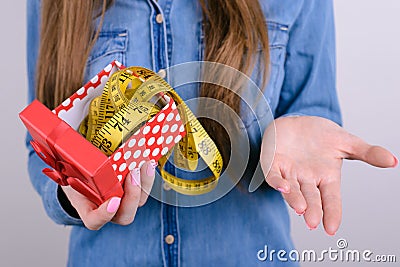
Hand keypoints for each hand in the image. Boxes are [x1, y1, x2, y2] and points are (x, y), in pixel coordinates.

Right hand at [61, 160, 156, 229]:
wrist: (82, 175)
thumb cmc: (75, 176)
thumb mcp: (68, 172)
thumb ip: (71, 167)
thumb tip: (69, 145)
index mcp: (88, 209)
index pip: (94, 221)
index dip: (104, 215)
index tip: (113, 200)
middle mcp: (109, 210)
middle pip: (125, 215)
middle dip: (132, 196)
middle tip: (132, 174)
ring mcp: (123, 202)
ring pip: (139, 201)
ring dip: (144, 184)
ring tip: (144, 164)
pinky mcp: (133, 191)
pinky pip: (144, 189)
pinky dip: (148, 176)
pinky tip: (148, 162)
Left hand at [260, 116, 397, 234]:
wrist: (298, 120)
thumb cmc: (321, 135)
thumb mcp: (346, 142)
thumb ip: (367, 153)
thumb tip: (393, 161)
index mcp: (326, 177)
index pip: (331, 199)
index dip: (332, 213)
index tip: (332, 228)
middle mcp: (307, 179)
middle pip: (310, 198)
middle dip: (312, 210)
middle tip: (312, 221)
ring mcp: (289, 172)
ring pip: (291, 190)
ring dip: (294, 199)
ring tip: (300, 209)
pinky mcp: (273, 162)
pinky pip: (273, 175)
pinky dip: (277, 182)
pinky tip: (281, 187)